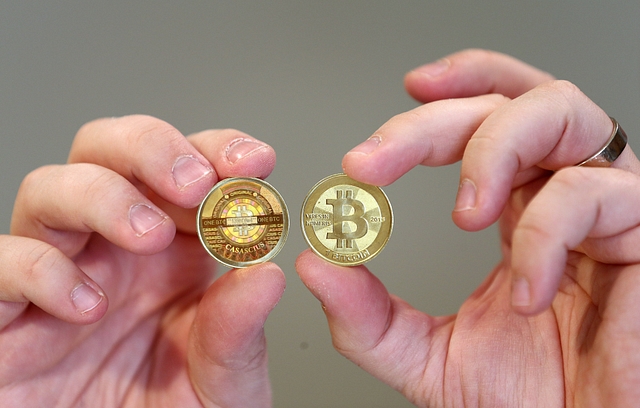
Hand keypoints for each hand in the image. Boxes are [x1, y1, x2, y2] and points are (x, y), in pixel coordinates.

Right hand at [0, 115, 284, 406]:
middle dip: (152, 148)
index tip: (255, 163)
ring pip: (50, 188)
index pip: (188, 169)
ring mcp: (58, 272)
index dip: (217, 151)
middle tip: (195, 183)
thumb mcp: (223, 384)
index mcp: (172, 252)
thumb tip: (266, 276)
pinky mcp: (7, 314)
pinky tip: (87, 306)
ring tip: (147, 235)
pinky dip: (40, 269)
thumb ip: (239, 336)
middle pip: (110, 151)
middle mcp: (111, 249)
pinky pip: (2, 263)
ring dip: (102, 196)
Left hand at [296, 49, 639, 406]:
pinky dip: (543, 233)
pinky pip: (593, 194)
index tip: (387, 118)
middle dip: (429, 124)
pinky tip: (526, 288)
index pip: (481, 118)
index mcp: (514, 206)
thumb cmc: (532, 398)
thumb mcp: (428, 357)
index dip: (441, 97)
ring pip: (558, 112)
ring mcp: (605, 203)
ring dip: (492, 150)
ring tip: (462, 213)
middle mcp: (559, 190)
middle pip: (503, 101)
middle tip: (374, 162)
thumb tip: (317, 267)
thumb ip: (370, 318)